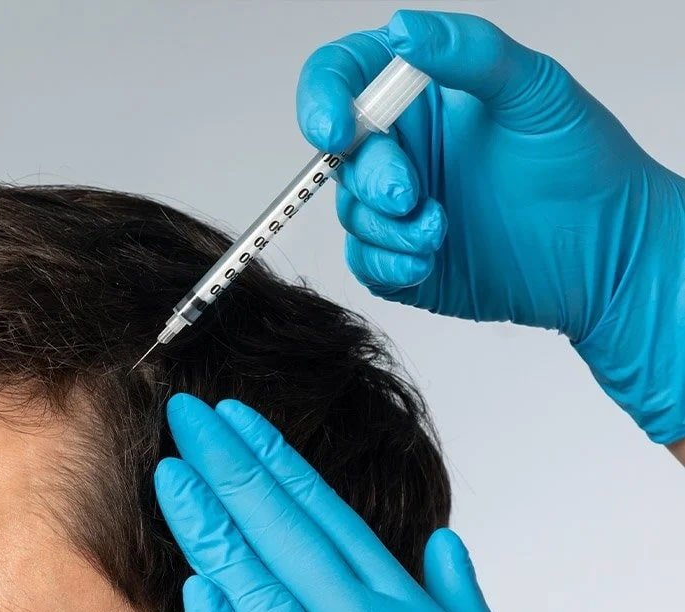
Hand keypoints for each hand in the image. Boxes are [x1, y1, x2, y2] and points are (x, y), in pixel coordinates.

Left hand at [153, 392, 623, 611]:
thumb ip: (461, 606)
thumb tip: (438, 540)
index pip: (336, 525)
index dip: (281, 468)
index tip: (239, 424)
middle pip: (291, 543)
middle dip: (233, 473)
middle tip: (186, 418)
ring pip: (262, 598)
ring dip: (211, 532)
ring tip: (170, 476)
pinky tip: (190, 581)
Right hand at [297, 9, 684, 445]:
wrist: (606, 251)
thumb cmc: (582, 164)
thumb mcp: (534, 90)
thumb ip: (468, 52)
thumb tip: (402, 29)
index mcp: (423, 95)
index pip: (345, 78)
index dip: (324, 99)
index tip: (334, 128)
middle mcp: (405, 147)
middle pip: (343, 154)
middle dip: (370, 178)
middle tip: (412, 194)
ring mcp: (400, 207)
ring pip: (351, 213)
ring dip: (387, 227)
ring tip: (440, 231)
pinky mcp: (402, 260)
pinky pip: (365, 264)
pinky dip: (389, 264)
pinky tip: (428, 261)